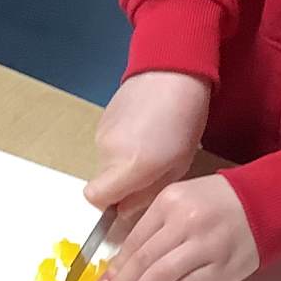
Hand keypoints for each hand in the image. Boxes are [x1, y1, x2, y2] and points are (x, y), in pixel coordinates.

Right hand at [85, 72, 212, 237]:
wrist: (172, 71)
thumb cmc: (185, 121)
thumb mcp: (177, 165)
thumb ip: (147, 194)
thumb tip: (125, 209)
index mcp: (130, 167)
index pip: (96, 199)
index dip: (109, 206)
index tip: (129, 200)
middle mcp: (108, 152)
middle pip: (103, 182)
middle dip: (123, 184)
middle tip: (151, 170)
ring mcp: (101, 133)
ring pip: (106, 163)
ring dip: (123, 162)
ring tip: (152, 144)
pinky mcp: (102, 118)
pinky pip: (107, 143)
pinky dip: (121, 144)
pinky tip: (144, 128)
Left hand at [91, 174, 258, 280]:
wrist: (263, 204)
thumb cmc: (216, 204)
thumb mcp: (181, 202)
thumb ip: (154, 229)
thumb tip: (123, 268)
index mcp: (169, 202)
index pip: (134, 240)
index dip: (115, 268)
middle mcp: (185, 222)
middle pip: (143, 260)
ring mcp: (205, 245)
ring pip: (161, 276)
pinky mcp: (222, 268)